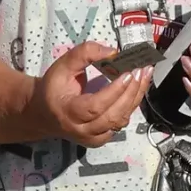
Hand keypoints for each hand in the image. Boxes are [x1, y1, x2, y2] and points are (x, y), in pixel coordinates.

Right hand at [25, 39, 150, 147]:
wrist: (45, 113)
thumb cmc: (54, 87)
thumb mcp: (63, 65)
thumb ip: (84, 54)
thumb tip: (113, 52)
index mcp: (68, 112)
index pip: (94, 106)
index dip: (114, 92)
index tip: (128, 73)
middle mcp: (81, 130)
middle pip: (112, 116)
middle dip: (131, 93)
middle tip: (141, 70)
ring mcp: (93, 138)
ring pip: (121, 121)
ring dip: (135, 97)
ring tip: (144, 75)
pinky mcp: (101, 139)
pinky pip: (121, 123)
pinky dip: (131, 105)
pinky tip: (138, 89)